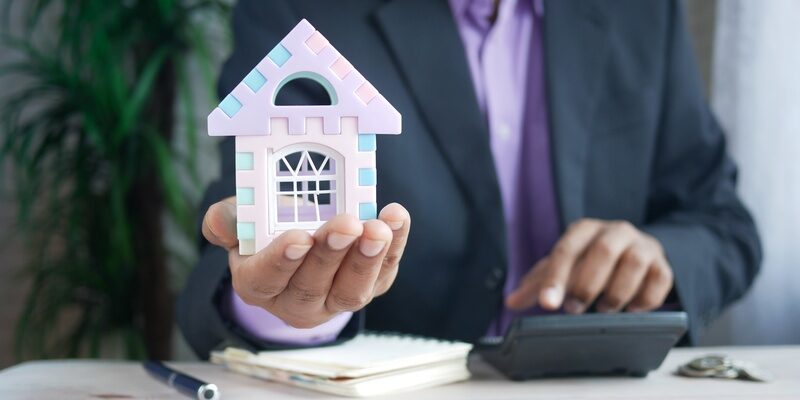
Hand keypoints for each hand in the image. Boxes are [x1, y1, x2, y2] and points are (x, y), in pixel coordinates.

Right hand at [202, 197, 410, 327]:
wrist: (301, 237)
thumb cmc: (267, 229)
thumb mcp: (241, 221)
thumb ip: (228, 220)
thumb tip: (221, 220)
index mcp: (258, 284)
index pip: (267, 278)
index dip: (283, 260)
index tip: (299, 237)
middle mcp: (296, 301)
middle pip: (312, 285)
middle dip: (331, 254)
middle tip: (346, 224)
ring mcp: (335, 299)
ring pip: (351, 290)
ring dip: (367, 259)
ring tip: (377, 229)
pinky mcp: (369, 287)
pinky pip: (383, 273)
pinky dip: (394, 247)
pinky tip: (396, 219)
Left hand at [506, 219, 672, 313]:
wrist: (635, 252)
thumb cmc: (591, 261)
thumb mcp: (564, 267)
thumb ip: (538, 284)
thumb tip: (511, 302)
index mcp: (584, 230)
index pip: (566, 250)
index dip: (556, 278)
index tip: (548, 304)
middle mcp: (615, 231)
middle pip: (602, 252)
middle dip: (587, 285)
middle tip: (574, 309)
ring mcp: (642, 246)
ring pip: (633, 264)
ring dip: (616, 292)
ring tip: (604, 309)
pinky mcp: (663, 264)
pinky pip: (659, 279)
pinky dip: (645, 299)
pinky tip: (632, 309)